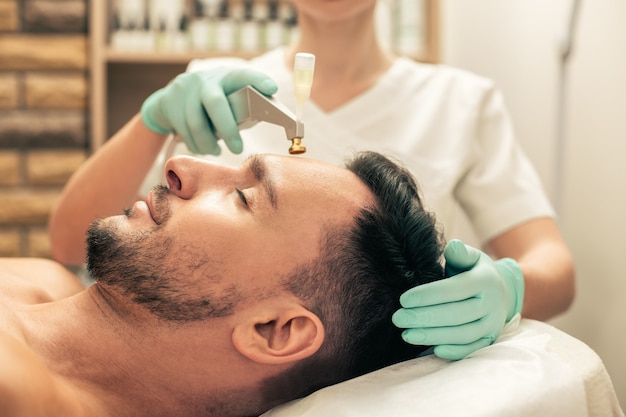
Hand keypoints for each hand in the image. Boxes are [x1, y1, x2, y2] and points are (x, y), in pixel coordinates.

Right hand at [140, 67, 277, 154]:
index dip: (257, 80)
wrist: (167, 102)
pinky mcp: (168, 103)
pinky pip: (183, 130)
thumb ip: (241, 107)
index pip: (243, 75)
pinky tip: (203, 148)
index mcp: (225, 77)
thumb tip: (265, 119)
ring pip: (196, 122)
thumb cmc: (209, 107)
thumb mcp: (226, 100)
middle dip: (228, 129)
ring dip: (209, 143)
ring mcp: (184, 90)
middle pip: (215, 102)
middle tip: (238, 149)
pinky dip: (196, 144)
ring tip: (217, 151)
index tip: (272, 88)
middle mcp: (204, 80)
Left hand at [392, 239, 523, 359]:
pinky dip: (453, 351)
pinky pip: (471, 349)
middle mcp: (492, 303)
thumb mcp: (470, 257)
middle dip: (424, 318)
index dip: (428, 295)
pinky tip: (431, 349)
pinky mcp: (489, 339)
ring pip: (463, 334)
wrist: (502, 291)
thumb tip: (453, 246)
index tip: (403, 300)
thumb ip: (460, 253)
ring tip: (406, 334)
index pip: (454, 289)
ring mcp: (492, 324)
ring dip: (433, 336)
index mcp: (484, 280)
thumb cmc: (474, 271)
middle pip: (456, 314)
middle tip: (398, 319)